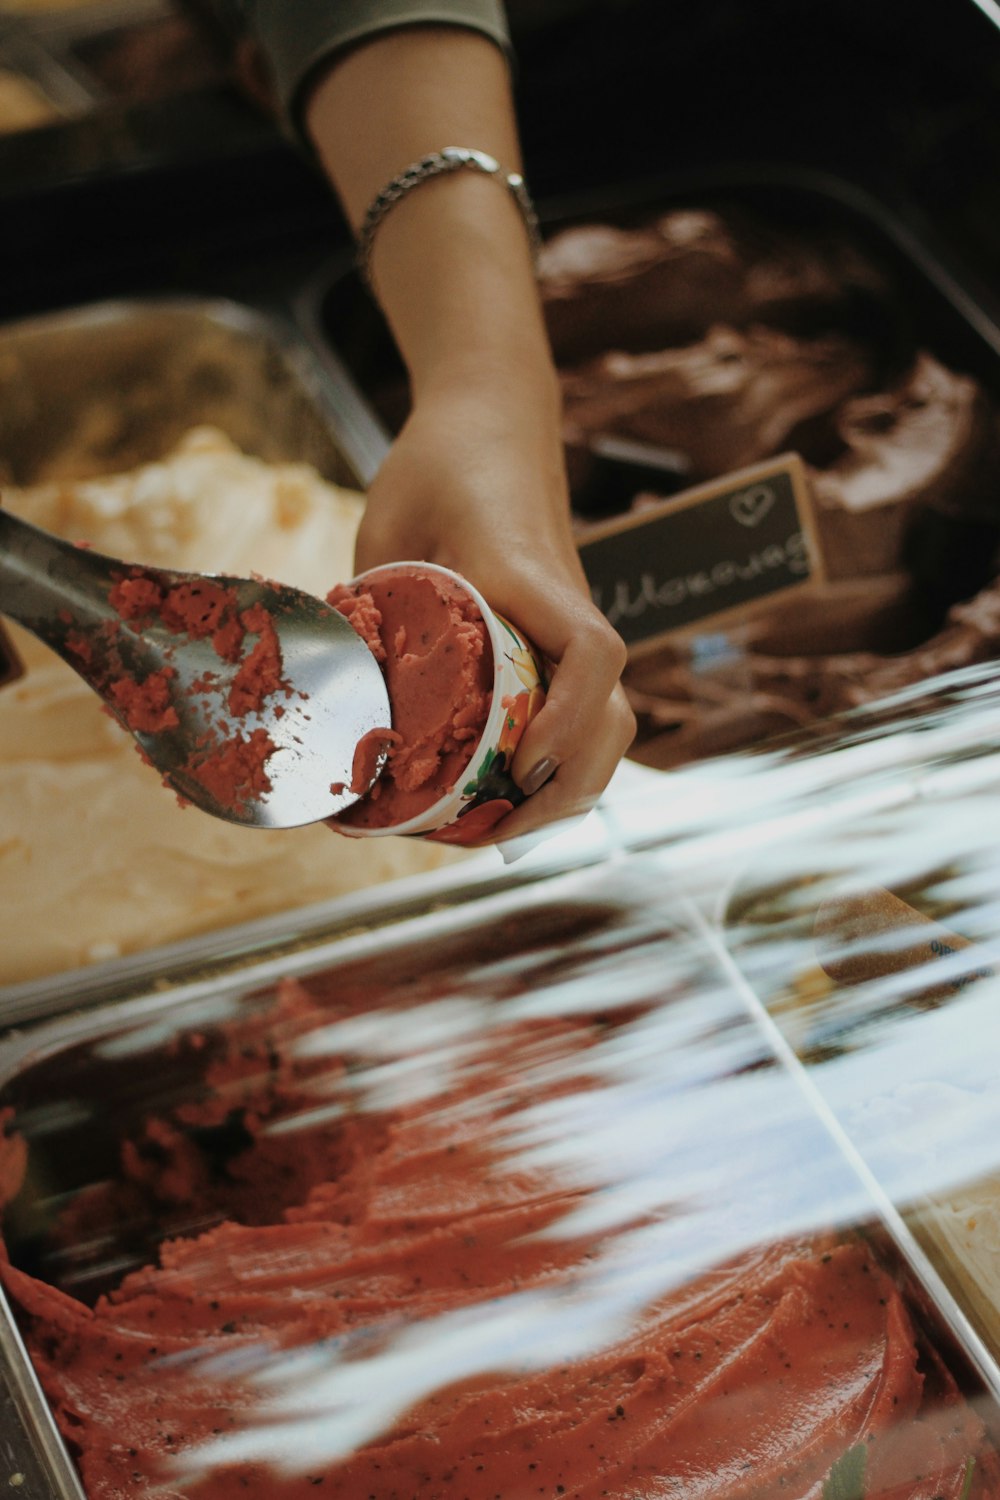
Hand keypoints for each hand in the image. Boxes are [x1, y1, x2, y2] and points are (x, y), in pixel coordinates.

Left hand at [355, 361, 635, 844]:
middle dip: (564, 792)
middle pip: (614, 718)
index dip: (567, 720)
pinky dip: (555, 765)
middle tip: (490, 834)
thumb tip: (333, 705)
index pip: (593, 654)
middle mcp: (568, 612)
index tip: (521, 764)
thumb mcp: (387, 529)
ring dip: (563, 792)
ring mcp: (571, 631)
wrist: (489, 419)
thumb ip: (369, 606)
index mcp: (533, 579)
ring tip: (494, 832)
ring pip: (606, 727)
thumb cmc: (436, 464)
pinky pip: (581, 713)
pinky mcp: (559, 642)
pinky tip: (503, 796)